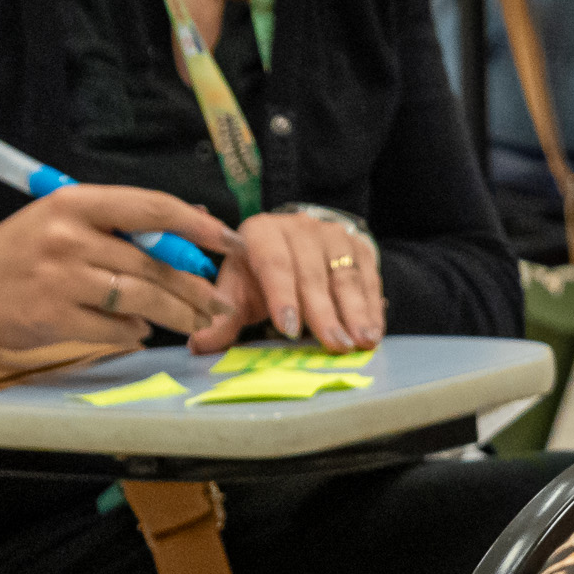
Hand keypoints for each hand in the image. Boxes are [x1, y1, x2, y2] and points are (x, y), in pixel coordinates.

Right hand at [0, 183, 233, 349]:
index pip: (154, 208)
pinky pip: (115, 328)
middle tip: (222, 303)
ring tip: (199, 323)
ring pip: (142, 299)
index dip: (199, 228)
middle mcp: (69, 237)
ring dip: (178, 315)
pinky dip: (135, 333)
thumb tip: (198, 223)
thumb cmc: (27, 249)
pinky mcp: (53, 316)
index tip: (232, 243)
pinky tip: (141, 331)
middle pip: (154, 263)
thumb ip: (127, 221)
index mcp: (76, 203)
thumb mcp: (68, 218)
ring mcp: (60, 278)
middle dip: (197, 288)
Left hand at [190, 211, 380, 355]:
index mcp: (261, 233)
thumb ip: (223, 316)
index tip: (289, 328)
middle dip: (325, 314)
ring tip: (362, 342)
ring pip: (345, 277)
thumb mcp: (240, 289)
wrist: (298, 243)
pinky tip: (374, 331)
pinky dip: (373, 308)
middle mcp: (299, 228)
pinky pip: (369, 279)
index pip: (273, 264)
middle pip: (312, 274)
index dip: (282, 296)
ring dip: (355, 313)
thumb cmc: (263, 273)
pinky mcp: (360, 247)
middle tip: (335, 345)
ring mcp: (333, 236)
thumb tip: (199, 344)